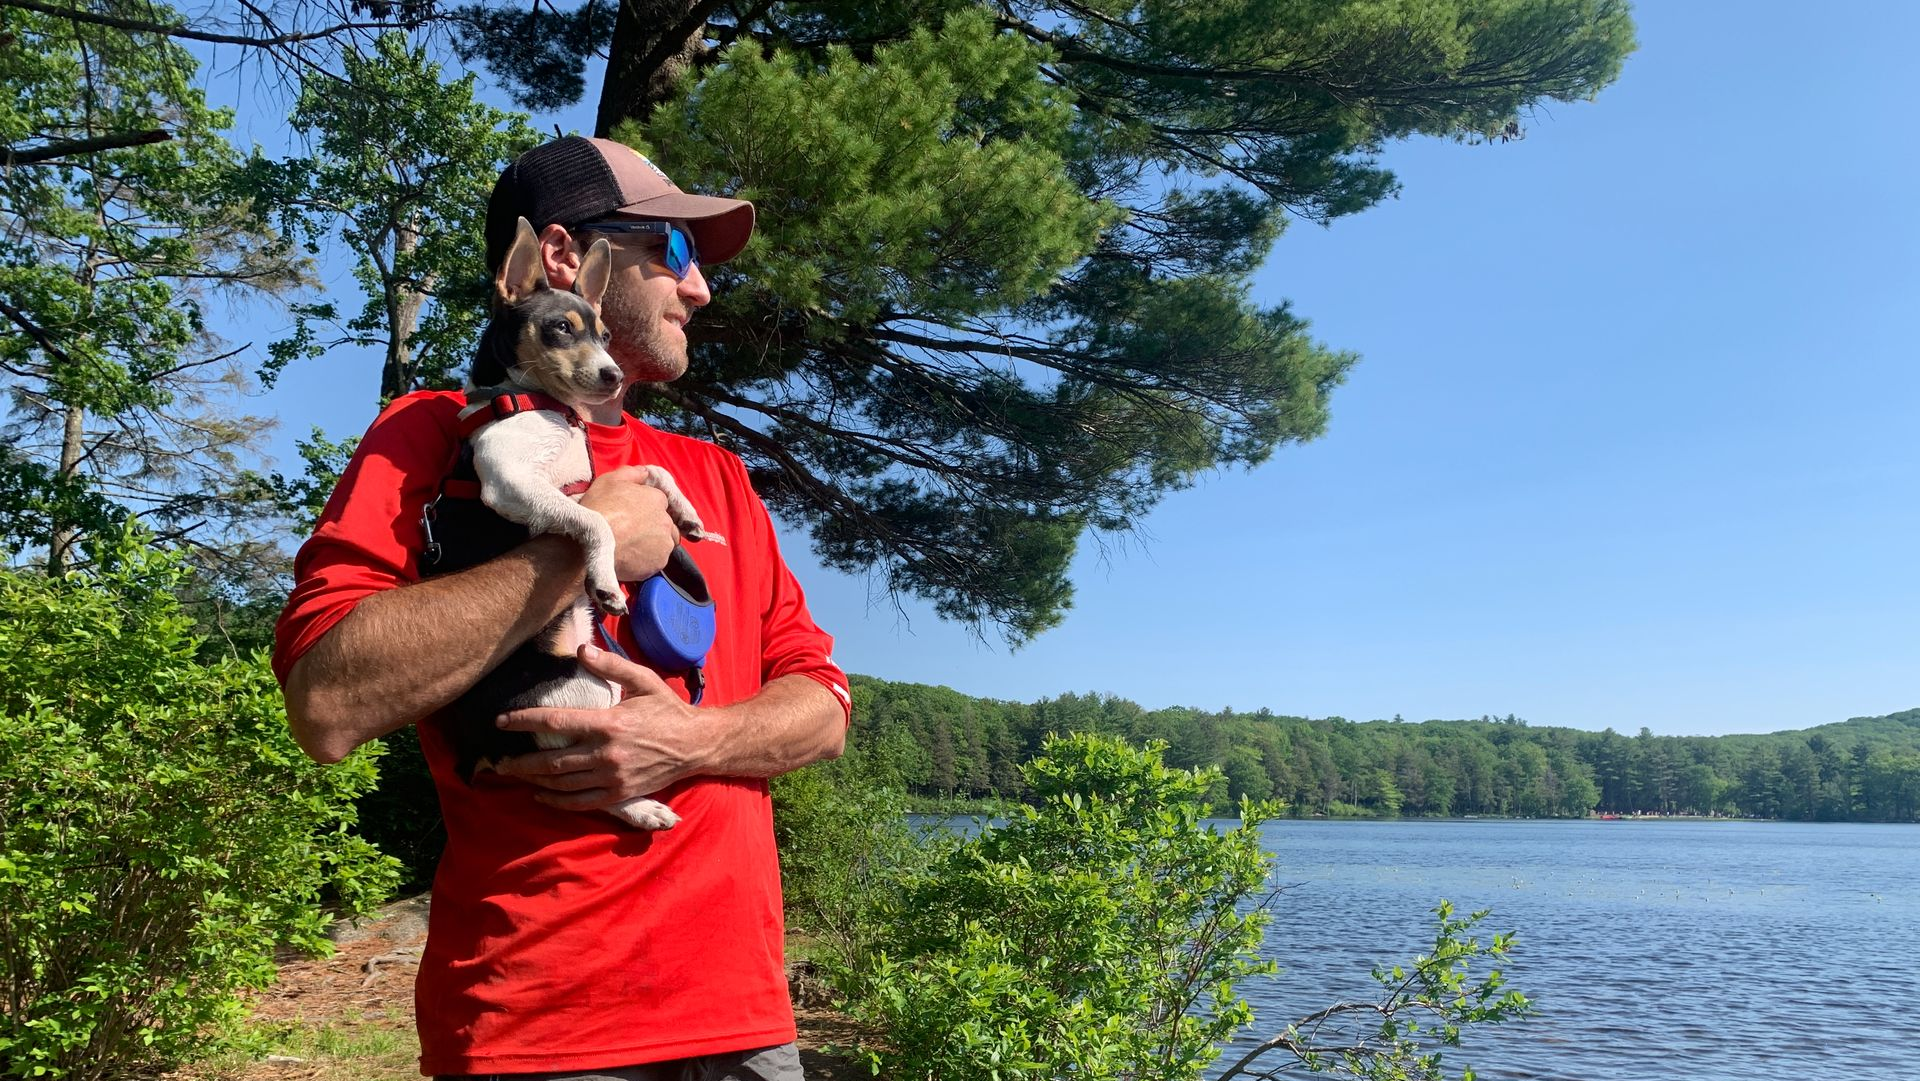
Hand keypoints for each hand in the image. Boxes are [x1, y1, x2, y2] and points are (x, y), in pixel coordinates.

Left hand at [491, 643, 706, 809]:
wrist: (696, 745)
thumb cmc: (668, 710)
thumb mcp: (644, 681)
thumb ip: (612, 666)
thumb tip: (581, 650)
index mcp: (609, 723)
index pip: (556, 722)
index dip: (524, 721)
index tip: (501, 722)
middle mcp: (607, 753)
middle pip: (551, 760)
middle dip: (520, 760)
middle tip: (498, 760)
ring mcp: (612, 777)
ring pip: (562, 783)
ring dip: (533, 780)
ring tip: (514, 774)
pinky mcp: (619, 794)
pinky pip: (580, 801)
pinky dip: (556, 801)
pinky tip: (540, 795)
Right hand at [579, 466, 677, 581]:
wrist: (590, 545)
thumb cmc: (598, 510)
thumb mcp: (609, 481)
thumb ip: (631, 474)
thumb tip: (644, 473)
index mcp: (657, 499)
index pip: (660, 504)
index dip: (645, 511)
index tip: (632, 517)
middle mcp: (666, 521)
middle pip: (666, 525)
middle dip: (654, 529)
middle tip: (632, 534)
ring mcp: (664, 543)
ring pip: (663, 545)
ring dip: (652, 546)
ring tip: (630, 548)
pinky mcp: (658, 563)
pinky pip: (656, 562)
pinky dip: (646, 562)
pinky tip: (629, 559)